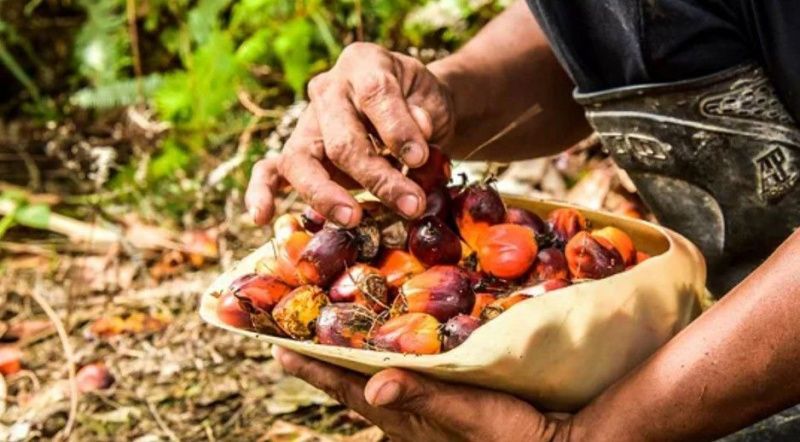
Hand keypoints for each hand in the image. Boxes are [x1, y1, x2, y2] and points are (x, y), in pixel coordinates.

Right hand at [246, 42, 455, 227]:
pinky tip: (260, 217)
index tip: (420, 158)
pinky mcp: (298, 152)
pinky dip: (261, 193)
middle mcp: (329, 89)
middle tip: (412, 205)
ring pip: (302, 161)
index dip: (398, 129)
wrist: (412, 110)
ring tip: (353, 218)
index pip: (375, 94)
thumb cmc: (421, 105)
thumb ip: (424, 115)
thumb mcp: (432, 100)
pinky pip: (270, 170)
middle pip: (342, 140)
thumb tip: (418, 133)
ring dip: (328, 196)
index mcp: (364, 64)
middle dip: (378, 178)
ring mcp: (308, 122)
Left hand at [271, 347, 571, 441]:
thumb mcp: (467, 414)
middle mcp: (407, 413)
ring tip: (333, 334)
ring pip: (377, 379)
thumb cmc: (510, 434)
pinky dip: (392, 360)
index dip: (313, 367)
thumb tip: (373, 382)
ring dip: (353, 357)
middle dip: (323, 360)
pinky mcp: (448, 402)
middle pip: (352, 383)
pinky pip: (408, 378)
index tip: (277, 347)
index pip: (347, 386)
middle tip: (293, 335)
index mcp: (404, 415)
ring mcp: (426, 410)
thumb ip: (423, 397)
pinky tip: (398, 346)